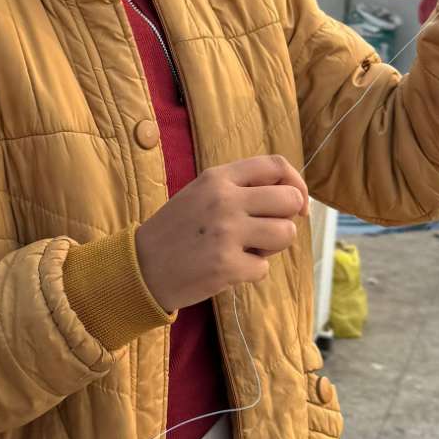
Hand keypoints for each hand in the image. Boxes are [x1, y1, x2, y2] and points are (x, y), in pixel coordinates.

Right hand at [135, 157, 308, 311]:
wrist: (141, 266)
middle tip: (267, 231)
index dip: (296, 184)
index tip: (297, 203)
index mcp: (218, 177)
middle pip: (290, 200)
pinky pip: (264, 268)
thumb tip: (293, 196)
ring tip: (248, 249)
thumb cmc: (176, 230)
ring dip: (272, 247)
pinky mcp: (227, 265)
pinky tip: (228, 269)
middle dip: (287, 219)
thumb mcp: (201, 193)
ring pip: (286, 234)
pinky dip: (251, 272)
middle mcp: (224, 200)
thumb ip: (240, 188)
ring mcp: (227, 233)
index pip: (276, 165)